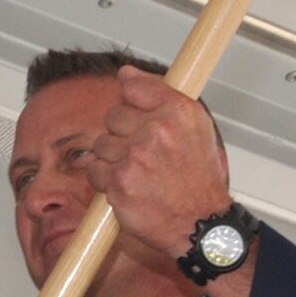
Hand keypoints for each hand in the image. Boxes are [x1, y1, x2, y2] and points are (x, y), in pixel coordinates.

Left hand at [87, 67, 232, 258]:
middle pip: (113, 116)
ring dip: (114, 158)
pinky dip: (106, 180)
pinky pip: (95, 170)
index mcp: (177, 111)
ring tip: (139, 173)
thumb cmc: (198, 178)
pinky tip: (129, 186)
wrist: (200, 223)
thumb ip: (158, 93)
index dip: (133, 104)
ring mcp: (135, 158)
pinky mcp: (118, 183)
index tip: (140, 117)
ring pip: (101, 144)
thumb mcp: (194, 125)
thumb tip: (126, 73)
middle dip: (124, 134)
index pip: (133, 86)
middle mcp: (156, 131)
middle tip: (146, 155)